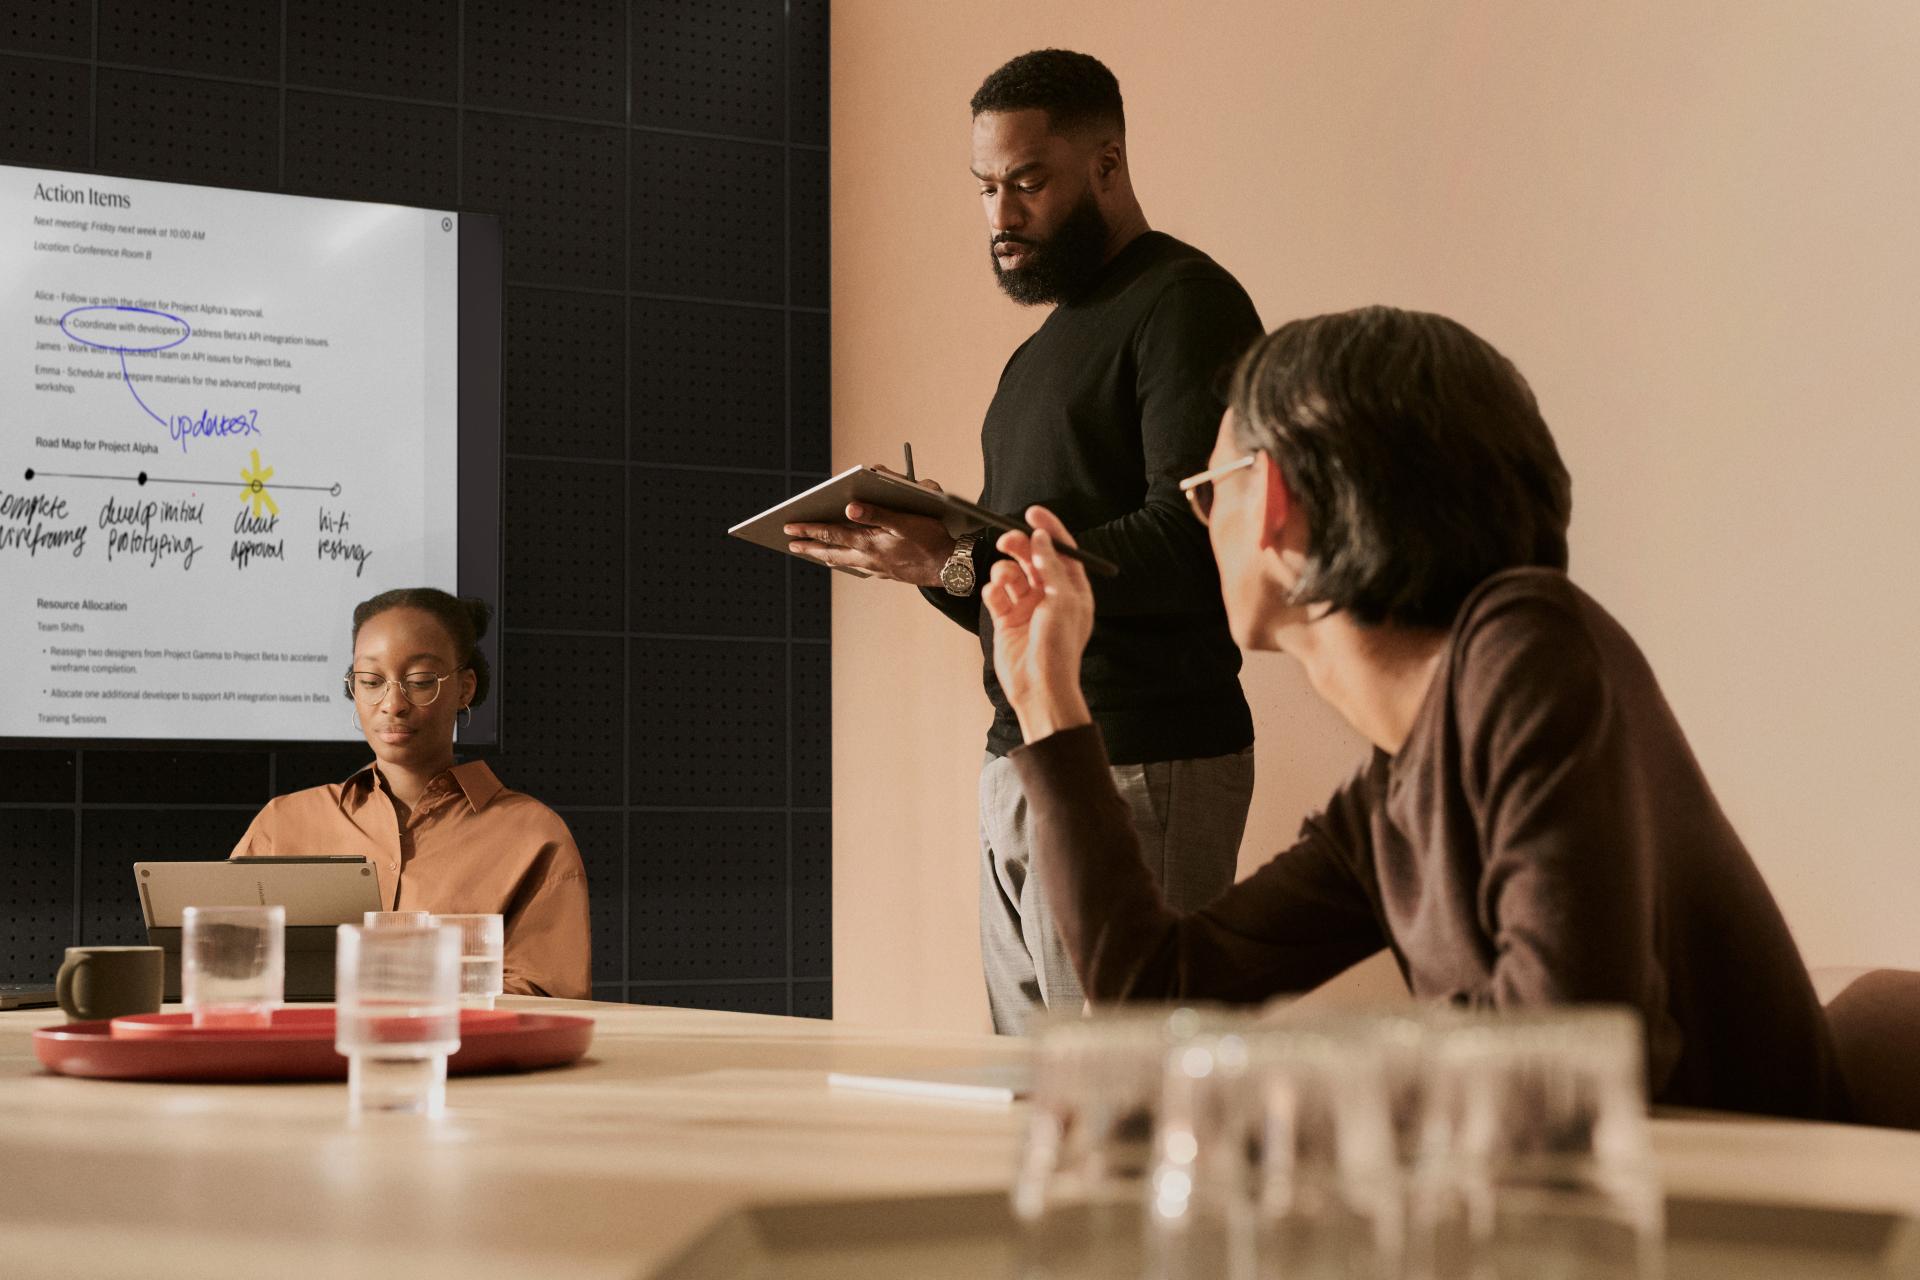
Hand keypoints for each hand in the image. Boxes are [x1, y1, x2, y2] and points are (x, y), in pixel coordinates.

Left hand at [785, 492, 954, 585]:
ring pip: (844, 561)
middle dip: (810, 545)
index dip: (809, 529)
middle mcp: (868, 557)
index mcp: (869, 542)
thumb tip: (849, 508)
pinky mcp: (887, 573)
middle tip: (791, 543)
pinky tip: (847, 562)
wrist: (949, 568)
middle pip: (831, 550)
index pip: (831, 533)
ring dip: (826, 555)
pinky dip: (847, 562)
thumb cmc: (931, 540)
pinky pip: (859, 567)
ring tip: (813, 553)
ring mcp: (877, 568)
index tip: (790, 526)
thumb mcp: (905, 521)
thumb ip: (877, 513)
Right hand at [983, 505, 1093, 742]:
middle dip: (1020, 547)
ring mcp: (1028, 607)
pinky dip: (993, 591)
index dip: (1049, 530)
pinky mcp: (1007, 619)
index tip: (1032, 513)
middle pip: (1034, 559)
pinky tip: (995, 597)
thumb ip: (1051, 566)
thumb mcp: (1062, 600)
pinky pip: (997, 594)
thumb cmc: (1059, 647)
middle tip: (1007, 540)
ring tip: (1003, 580)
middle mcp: (1051, 595)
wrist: (1039, 686)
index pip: (1062, 551)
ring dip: (1005, 571)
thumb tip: (1041, 538)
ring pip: (1012, 574)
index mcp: (1073, 590)